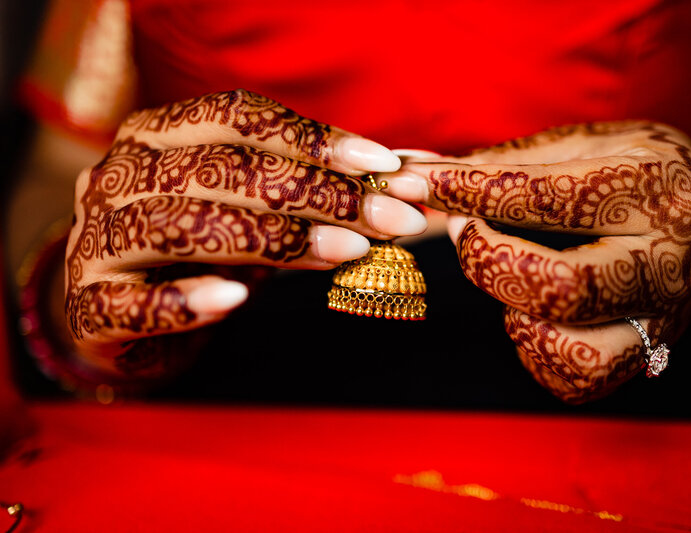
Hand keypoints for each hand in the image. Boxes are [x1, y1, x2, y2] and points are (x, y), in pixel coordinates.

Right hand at [66, 89, 426, 378]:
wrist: (122, 316)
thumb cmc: (199, 250)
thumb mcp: (249, 210)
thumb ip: (307, 193)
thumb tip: (396, 183)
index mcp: (159, 134)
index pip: (240, 119)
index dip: (315, 139)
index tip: (386, 164)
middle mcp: (120, 174)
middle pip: (225, 171)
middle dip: (320, 194)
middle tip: (392, 219)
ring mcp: (97, 239)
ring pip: (185, 227)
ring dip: (274, 240)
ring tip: (347, 252)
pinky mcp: (91, 304)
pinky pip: (137, 302)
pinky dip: (188, 300)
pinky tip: (236, 301)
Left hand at [380, 122, 690, 402]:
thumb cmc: (635, 170)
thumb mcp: (583, 144)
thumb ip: (505, 161)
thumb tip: (419, 169)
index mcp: (652, 186)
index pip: (543, 196)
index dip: (468, 191)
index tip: (420, 182)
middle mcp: (668, 256)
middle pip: (560, 286)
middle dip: (489, 262)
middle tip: (467, 233)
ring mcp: (665, 313)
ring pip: (575, 347)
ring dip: (516, 314)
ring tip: (509, 279)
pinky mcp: (652, 350)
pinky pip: (579, 378)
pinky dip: (536, 350)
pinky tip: (529, 314)